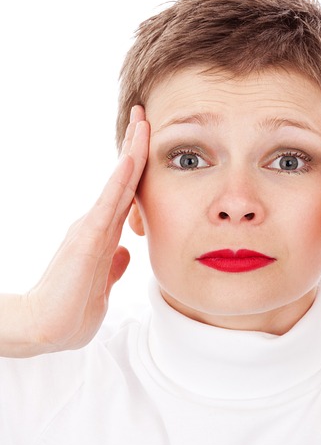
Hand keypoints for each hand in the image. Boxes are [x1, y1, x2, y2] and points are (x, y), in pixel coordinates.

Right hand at [21, 106, 149, 352]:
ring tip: (142, 121)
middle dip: (136, 146)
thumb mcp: (102, 285)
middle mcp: (96, 225)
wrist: (46, 330)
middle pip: (123, 180)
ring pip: (118, 183)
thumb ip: (113, 266)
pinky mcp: (86, 239)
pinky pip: (109, 204)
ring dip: (132, 152)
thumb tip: (126, 251)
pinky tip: (132, 158)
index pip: (125, 195)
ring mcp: (91, 229)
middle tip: (145, 114)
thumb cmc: (71, 311)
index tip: (148, 142)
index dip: (138, 169)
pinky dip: (121, 180)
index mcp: (102, 236)